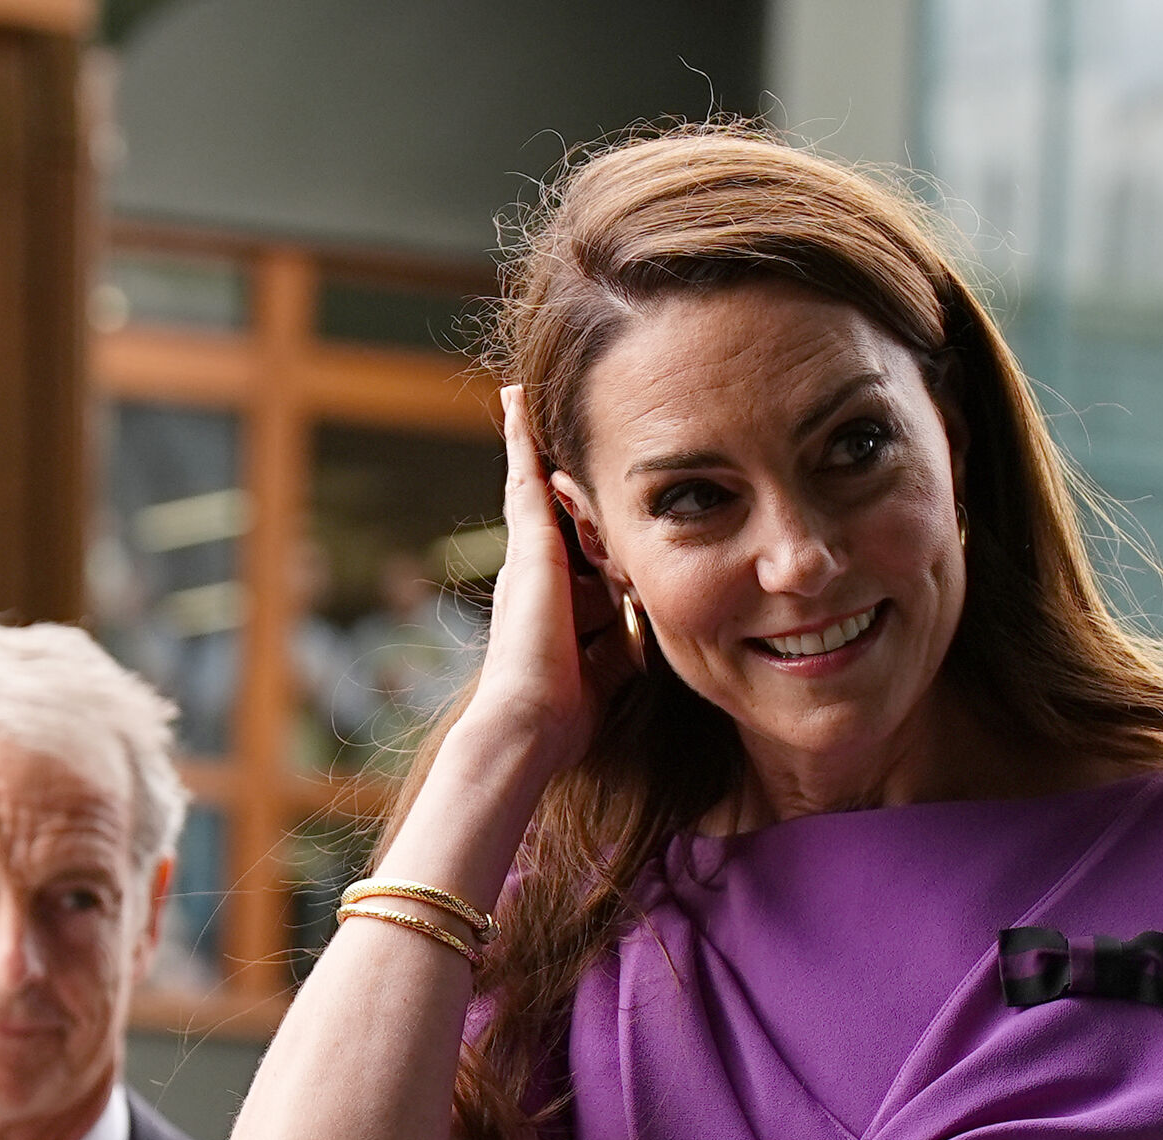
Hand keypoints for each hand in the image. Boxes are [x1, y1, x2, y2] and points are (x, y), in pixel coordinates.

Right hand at [449, 386, 622, 786]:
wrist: (529, 721)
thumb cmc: (564, 711)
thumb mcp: (608, 668)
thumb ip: (622, 642)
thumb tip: (644, 631)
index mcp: (552, 601)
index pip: (565, 544)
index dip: (570, 514)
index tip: (571, 490)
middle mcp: (532, 571)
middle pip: (544, 505)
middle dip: (543, 465)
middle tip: (532, 415)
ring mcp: (527, 554)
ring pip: (534, 484)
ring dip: (529, 440)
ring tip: (521, 395)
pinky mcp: (529, 544)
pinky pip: (527, 476)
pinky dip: (523, 439)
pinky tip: (518, 402)